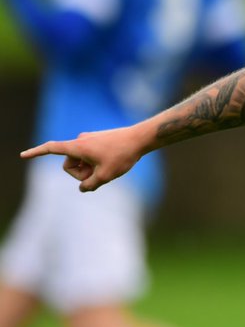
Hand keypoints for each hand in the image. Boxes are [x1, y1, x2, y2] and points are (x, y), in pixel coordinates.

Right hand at [20, 125, 148, 191]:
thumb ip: (90, 185)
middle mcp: (80, 141)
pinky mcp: (97, 141)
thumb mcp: (106, 176)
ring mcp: (88, 140)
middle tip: (98, 175)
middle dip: (80, 174)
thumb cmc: (123, 155)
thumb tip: (82, 188)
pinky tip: (111, 163)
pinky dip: (96, 164)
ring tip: (107, 168)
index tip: (22, 156)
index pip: (51, 149)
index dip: (36, 153)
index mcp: (77, 147)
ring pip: (80, 162)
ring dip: (90, 169)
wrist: (140, 139)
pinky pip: (89, 158)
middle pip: (68, 165)